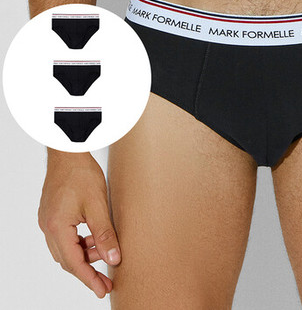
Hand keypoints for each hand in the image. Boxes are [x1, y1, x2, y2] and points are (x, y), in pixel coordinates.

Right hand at [38, 151, 120, 297]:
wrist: (68, 151)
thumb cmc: (81, 173)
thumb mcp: (98, 204)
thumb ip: (105, 234)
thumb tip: (113, 258)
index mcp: (57, 227)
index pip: (73, 263)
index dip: (89, 279)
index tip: (103, 290)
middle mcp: (48, 227)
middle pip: (67, 259)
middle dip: (87, 271)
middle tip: (106, 281)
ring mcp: (48, 221)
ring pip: (65, 249)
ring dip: (84, 254)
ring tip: (104, 253)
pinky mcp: (52, 214)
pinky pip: (64, 237)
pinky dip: (79, 242)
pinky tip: (93, 238)